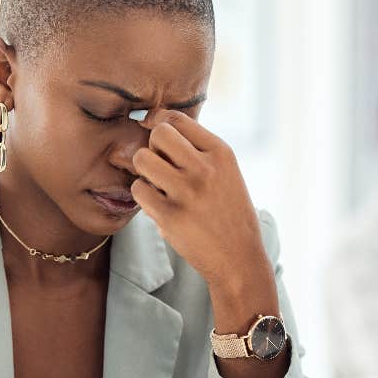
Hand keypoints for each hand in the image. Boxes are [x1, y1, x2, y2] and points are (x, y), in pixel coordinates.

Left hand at [130, 109, 271, 293]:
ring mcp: (187, 192)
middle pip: (158, 134)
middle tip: (160, 167)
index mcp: (221, 152)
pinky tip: (158, 205)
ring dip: (144, 172)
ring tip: (158, 186)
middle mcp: (204, 168)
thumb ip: (197, 150)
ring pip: (142, 159)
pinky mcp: (170, 216)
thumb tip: (154, 123)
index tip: (154, 136)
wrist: (239, 258)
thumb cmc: (228, 213)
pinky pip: (138, 190)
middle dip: (153, 148)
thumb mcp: (225, 172)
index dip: (159, 123)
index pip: (177, 119)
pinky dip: (143, 197)